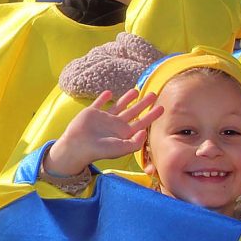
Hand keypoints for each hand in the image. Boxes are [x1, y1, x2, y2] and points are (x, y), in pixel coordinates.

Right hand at [46, 88, 160, 175]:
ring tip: (136, 91)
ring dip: (127, 99)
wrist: (78, 146)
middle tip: (153, 94)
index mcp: (124, 133)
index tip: (162, 108)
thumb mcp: (121, 149)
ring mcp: (104, 118)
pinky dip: (104, 98)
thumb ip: (135, 143)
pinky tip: (109, 93)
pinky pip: (99, 103)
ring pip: (119, 106)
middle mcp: (115, 125)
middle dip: (144, 104)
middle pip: (133, 112)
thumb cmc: (100, 150)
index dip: (152, 116)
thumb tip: (145, 132)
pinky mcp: (92, 113)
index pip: (142, 123)